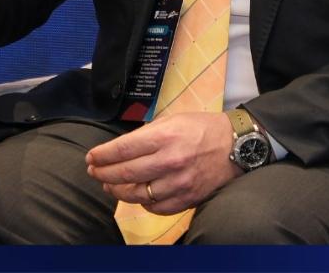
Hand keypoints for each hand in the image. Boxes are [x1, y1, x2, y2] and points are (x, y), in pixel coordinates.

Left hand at [85, 112, 239, 214]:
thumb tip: (120, 148)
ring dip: (117, 191)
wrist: (236, 146)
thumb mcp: (173, 119)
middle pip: (125, 173)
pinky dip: (142, 203)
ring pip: (137, 194)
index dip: (102, 155)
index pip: (123, 149)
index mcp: (165, 136)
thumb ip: (146, 134)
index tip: (91, 157)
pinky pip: (156, 208)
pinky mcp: (187, 198)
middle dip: (104, 173)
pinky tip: (136, 196)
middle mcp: (170, 160)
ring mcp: (179, 183)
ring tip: (109, 185)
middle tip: (94, 172)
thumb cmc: (202, 128)